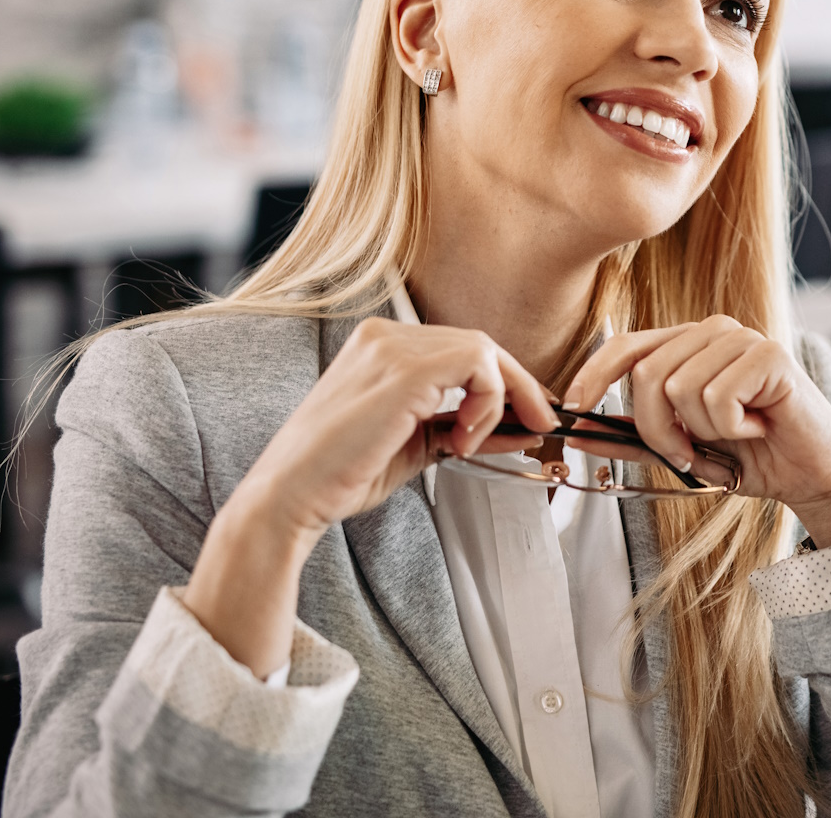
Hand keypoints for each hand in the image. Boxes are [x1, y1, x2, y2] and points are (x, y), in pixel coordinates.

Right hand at [186, 318, 559, 674]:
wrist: (291, 496)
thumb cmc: (342, 474)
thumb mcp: (416, 444)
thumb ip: (464, 427)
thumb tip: (522, 428)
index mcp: (381, 346)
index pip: (462, 349)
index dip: (505, 381)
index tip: (531, 414)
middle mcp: (385, 335)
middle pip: (479, 345)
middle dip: (519, 386)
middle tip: (540, 424)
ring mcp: (392, 347)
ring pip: (483, 351)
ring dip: (499, 400)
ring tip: (473, 443)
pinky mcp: (404, 370)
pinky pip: (477, 365)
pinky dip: (488, 402)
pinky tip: (465, 439)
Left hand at [565, 317, 830, 547]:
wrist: (814, 476)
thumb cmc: (754, 458)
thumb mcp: (684, 447)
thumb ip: (638, 436)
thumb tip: (579, 435)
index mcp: (692, 343)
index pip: (628, 345)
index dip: (593, 374)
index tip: (573, 409)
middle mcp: (715, 330)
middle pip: (647, 374)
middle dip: (658, 429)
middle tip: (693, 453)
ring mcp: (743, 338)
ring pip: (679, 388)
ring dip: (703, 432)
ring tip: (738, 435)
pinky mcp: (769, 355)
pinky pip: (716, 398)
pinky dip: (733, 429)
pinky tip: (760, 427)